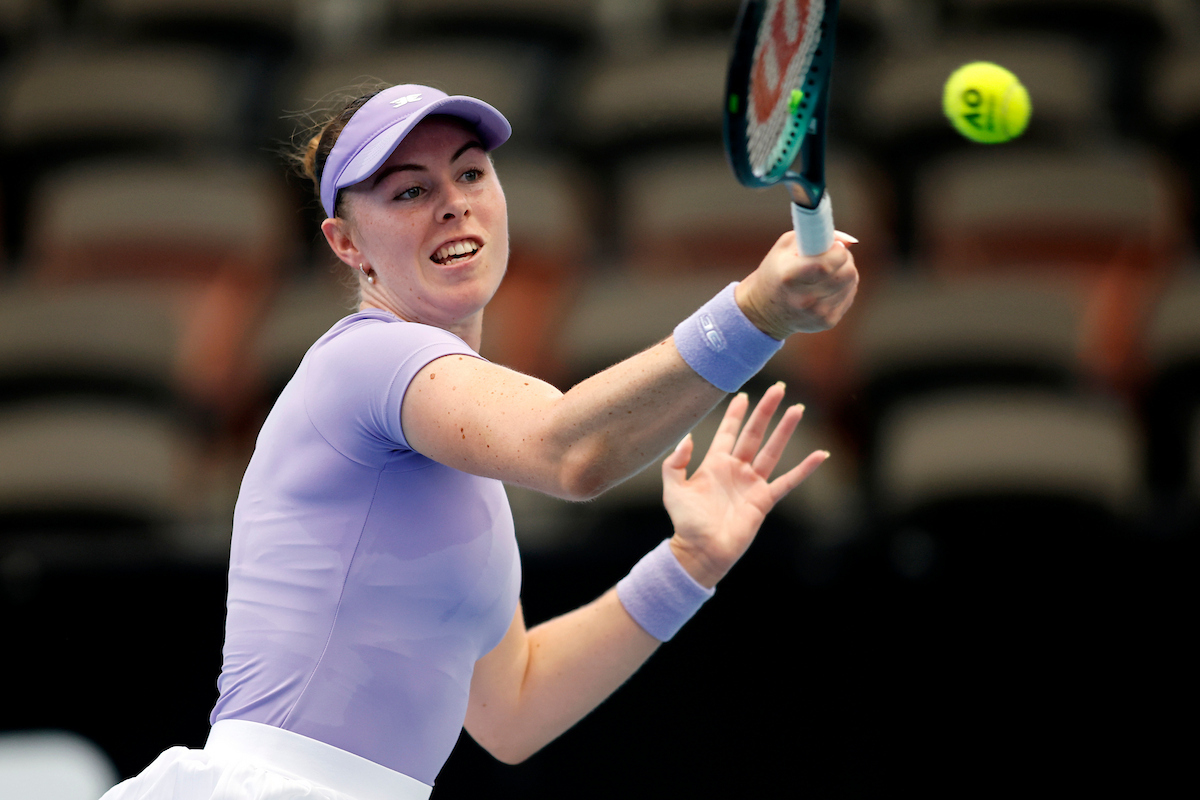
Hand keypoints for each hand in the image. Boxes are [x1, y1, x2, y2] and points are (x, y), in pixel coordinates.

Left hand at [661, 384, 827, 587]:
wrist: (700, 552)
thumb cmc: (685, 523)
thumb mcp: (673, 489)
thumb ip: (675, 463)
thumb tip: (689, 438)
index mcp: (714, 464)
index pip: (728, 432)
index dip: (735, 414)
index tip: (743, 394)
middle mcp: (736, 470)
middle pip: (754, 434)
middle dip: (766, 411)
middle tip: (779, 388)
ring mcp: (752, 484)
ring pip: (772, 451)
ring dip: (785, 430)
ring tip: (797, 409)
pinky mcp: (764, 501)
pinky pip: (788, 482)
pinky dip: (804, 469)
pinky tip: (820, 455)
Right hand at [735, 230, 858, 338]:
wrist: (765, 310)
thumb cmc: (776, 272)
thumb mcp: (784, 248)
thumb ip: (815, 236)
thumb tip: (848, 241)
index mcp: (789, 277)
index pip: (827, 264)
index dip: (837, 250)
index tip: (833, 246)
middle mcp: (804, 299)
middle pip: (847, 272)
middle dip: (844, 259)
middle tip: (832, 256)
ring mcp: (817, 314)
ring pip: (851, 282)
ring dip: (844, 272)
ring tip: (827, 272)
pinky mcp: (827, 322)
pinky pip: (849, 295)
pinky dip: (843, 287)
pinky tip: (826, 287)